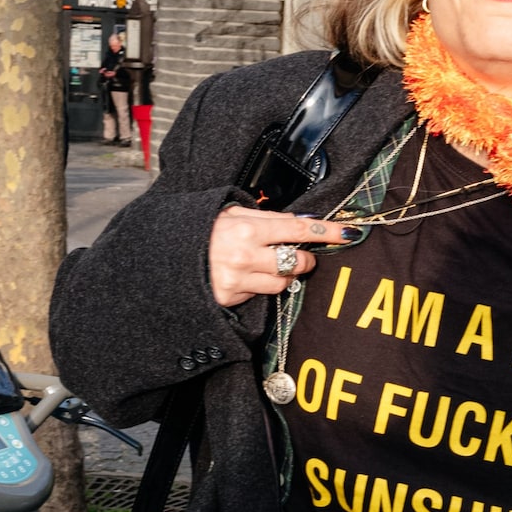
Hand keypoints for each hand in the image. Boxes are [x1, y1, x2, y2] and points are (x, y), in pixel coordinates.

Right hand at [209, 205, 351, 307]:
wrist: (164, 255)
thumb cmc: (200, 230)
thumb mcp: (230, 213)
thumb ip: (266, 217)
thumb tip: (302, 223)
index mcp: (248, 228)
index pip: (299, 230)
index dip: (327, 232)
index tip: (348, 233)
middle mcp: (245, 256)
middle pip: (297, 262)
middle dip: (305, 259)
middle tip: (299, 254)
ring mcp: (238, 281)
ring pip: (282, 283)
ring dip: (283, 274)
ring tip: (267, 264)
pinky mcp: (230, 299)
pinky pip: (259, 294)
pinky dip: (258, 285)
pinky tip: (243, 275)